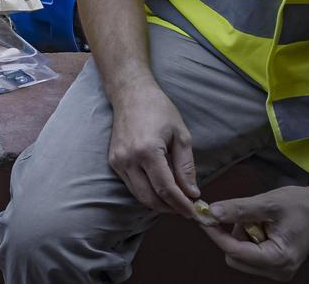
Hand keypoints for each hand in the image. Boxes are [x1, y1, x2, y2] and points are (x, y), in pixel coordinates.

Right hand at [108, 81, 198, 216]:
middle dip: (170, 208)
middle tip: (187, 211)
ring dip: (158, 203)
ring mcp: (117, 161)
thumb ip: (186, 167)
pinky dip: (147, 192)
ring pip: (139, 195)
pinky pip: (131, 185)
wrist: (131, 94)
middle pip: (150, 198)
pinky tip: (161, 190)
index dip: (181, 205)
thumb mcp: (180, 136)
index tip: (195, 213)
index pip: (166, 189)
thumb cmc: (159, 110)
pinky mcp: (113, 161)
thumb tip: (191, 193)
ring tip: (176, 203)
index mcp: (147, 151)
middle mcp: (128, 159)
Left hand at [201, 184, 308, 280]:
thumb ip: (239, 209)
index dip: (216, 234)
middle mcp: (278, 271)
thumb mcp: (268, 203)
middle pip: (234, 257)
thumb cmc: (299, 205)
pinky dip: (246, 239)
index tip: (202, 217)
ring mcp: (276, 270)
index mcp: (279, 258)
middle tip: (244, 215)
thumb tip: (211, 212)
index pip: (236, 252)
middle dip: (232, 235)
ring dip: (239, 236)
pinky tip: (260, 226)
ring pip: (239, 257)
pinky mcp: (274, 265)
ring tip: (257, 220)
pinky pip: (247, 255)